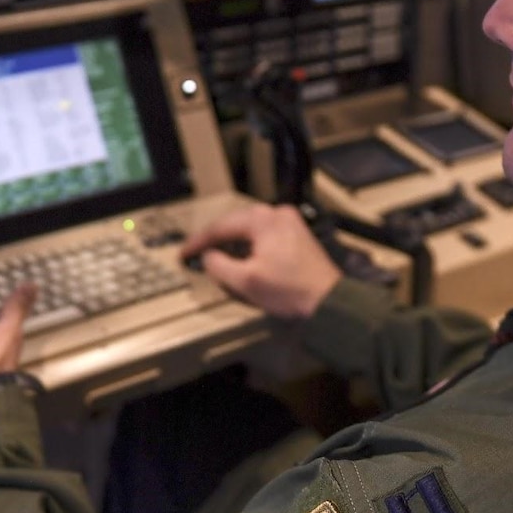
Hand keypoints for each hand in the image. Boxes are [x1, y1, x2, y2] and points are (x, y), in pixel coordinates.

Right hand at [182, 202, 341, 320]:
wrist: (328, 300)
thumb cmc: (288, 290)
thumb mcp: (245, 281)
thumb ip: (218, 265)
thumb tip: (208, 256)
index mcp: (262, 219)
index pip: (220, 226)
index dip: (198, 241)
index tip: (183, 254)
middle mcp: (276, 212)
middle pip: (235, 224)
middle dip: (215, 239)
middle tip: (195, 253)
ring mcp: (289, 221)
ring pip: (249, 229)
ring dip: (232, 242)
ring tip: (215, 256)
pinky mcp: (297, 233)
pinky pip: (264, 234)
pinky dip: (249, 244)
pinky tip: (241, 257)